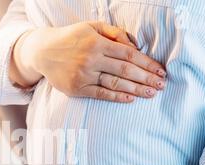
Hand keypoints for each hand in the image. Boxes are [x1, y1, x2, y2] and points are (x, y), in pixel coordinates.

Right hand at [10, 21, 166, 102]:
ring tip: (151, 93)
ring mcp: (84, 76)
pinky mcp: (77, 89)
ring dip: (136, 89)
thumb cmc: (71, 38)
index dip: (147, 64)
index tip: (160, 71)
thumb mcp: (92, 27)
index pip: (129, 55)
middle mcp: (91, 59)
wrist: (42, 52)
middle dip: (146, 78)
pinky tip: (131, 98)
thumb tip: (135, 46)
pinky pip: (101, 94)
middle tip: (162, 85)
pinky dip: (117, 96)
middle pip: (125, 71)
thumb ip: (115, 33)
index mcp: (97, 43)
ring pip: (115, 84)